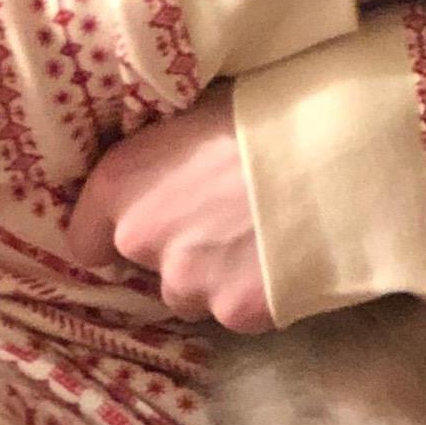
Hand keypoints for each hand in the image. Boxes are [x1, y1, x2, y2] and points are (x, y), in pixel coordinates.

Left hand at [67, 96, 268, 330]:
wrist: (339, 152)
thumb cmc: (269, 111)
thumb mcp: (197, 112)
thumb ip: (166, 157)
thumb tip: (167, 167)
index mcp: (121, 184)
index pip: (86, 239)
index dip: (117, 233)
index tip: (153, 222)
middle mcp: (142, 241)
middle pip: (151, 268)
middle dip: (184, 253)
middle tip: (231, 220)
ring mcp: (189, 283)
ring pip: (196, 296)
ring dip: (219, 278)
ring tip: (266, 240)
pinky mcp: (237, 313)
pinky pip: (241, 311)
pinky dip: (261, 293)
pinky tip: (291, 258)